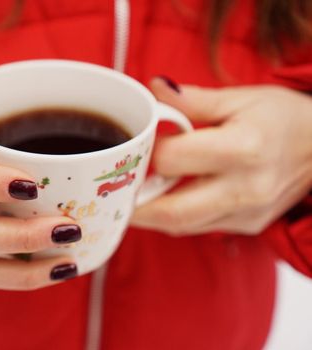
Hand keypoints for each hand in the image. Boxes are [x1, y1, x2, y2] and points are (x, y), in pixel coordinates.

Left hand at [131, 78, 311, 234]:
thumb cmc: (283, 118)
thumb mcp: (241, 98)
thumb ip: (193, 100)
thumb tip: (152, 91)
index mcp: (243, 149)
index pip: (173, 160)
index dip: (150, 151)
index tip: (141, 143)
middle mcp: (245, 189)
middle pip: (172, 212)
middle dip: (135, 205)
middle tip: (113, 191)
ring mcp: (247, 214)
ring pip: (181, 226)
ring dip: (151, 213)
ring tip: (133, 194)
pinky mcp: (247, 227)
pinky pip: (198, 228)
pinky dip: (175, 215)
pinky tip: (166, 197)